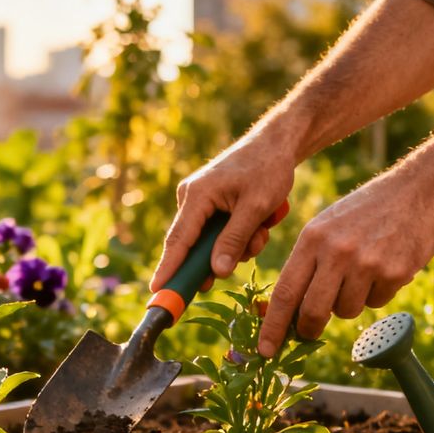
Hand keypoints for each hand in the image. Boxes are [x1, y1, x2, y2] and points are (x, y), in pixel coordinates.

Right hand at [150, 136, 296, 292]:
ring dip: (237, 244)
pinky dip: (239, 234)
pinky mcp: (210, 203)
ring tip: (263, 231)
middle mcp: (191, 198)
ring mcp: (200, 200)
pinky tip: (259, 225)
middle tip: (226, 273)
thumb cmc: (268, 169)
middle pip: (194, 244)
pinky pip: (219, 230)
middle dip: (217, 258)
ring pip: (211, 240)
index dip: (168, 267)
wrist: (276, 143)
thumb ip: (234, 240)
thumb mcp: (255, 208)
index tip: (157, 290)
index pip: (179, 240)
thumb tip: (217, 272)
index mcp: (197, 196)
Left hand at [257, 179, 433, 356]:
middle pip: (313, 311)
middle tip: (309, 332)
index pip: (285, 291)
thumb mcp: (325, 226)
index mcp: (312, 239)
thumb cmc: (365, 211)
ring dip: (350, 303)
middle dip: (309, 328)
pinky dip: (378, 293)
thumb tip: (288, 309)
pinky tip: (385, 266)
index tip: (265, 349)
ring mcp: (367, 263)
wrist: (419, 191)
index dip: (273, 325)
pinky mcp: (395, 273)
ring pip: (346, 311)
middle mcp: (336, 252)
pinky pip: (377, 303)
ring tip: (361, 274)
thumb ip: (306, 262)